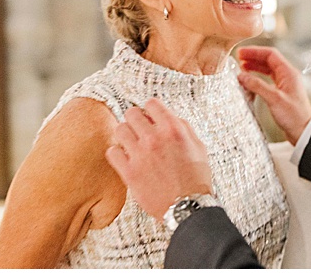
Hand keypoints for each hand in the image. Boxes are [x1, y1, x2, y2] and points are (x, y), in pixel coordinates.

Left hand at [105, 99, 212, 221]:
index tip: (150, 117)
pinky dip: (117, 153)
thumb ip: (182, 128)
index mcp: (173, 129)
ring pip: (120, 129)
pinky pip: (112, 152)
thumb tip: (169, 117)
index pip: (151, 103)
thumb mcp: (198, 146)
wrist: (188, 206)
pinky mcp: (130, 172)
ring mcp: (140, 155)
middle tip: (138, 130)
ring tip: (131, 144)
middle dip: (135, 120)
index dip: (150, 110)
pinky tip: (124, 158)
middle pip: (132, 113)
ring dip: (125, 135)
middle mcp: (155, 138)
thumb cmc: (195, 179)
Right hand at [235, 45, 310, 143]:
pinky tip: (250, 81)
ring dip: (255, 67)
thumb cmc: (294, 116)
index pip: (270, 54)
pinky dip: (258, 78)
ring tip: (242, 68)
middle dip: (253, 58)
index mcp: (289, 72)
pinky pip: (268, 80)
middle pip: (268, 60)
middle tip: (239, 59)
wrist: (303, 132)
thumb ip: (257, 85)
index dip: (255, 51)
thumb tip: (242, 76)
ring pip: (268, 70)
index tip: (242, 52)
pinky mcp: (281, 93)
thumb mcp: (274, 99)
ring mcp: (285, 84)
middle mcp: (287, 75)